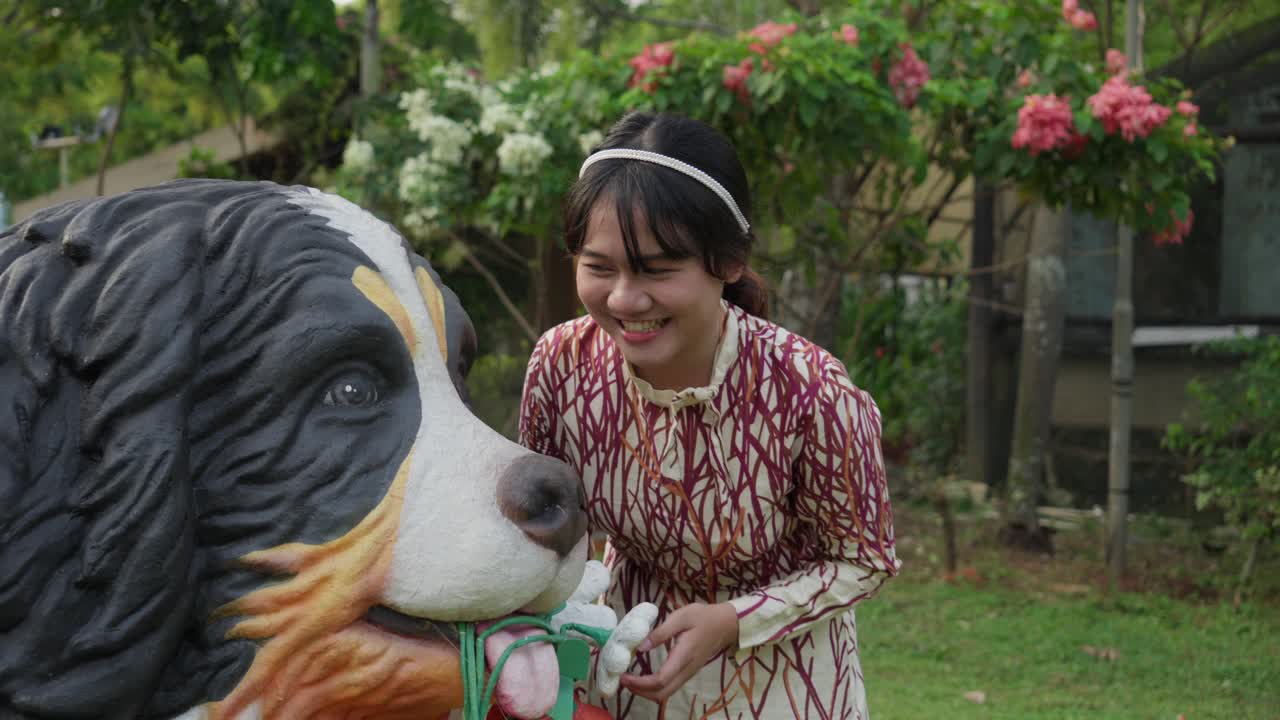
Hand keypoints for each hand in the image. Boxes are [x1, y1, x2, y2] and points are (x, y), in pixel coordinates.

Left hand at [619, 602, 738, 702]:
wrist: (725, 624)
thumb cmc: (703, 617)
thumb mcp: (681, 616)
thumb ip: (661, 632)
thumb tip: (641, 646)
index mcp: (683, 656)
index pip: (660, 680)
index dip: (640, 683)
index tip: (624, 676)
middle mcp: (686, 670)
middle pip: (662, 694)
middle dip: (640, 692)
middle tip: (622, 680)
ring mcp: (688, 673)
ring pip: (666, 693)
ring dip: (646, 692)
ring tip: (630, 680)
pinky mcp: (687, 672)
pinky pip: (670, 687)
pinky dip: (654, 688)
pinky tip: (643, 677)